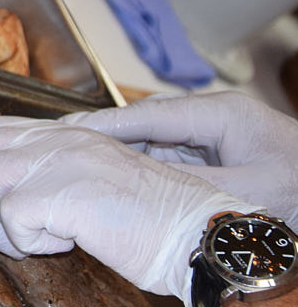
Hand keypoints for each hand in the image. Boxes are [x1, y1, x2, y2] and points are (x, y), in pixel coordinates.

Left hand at [0, 115, 250, 306]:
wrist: (198, 233)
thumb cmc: (152, 219)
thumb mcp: (92, 182)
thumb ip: (51, 175)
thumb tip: (1, 194)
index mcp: (65, 133)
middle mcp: (61, 138)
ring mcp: (64, 161)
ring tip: (21, 242)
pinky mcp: (68, 193)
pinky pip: (15, 216)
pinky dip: (26, 241)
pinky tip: (59, 246)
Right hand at [66, 92, 297, 224]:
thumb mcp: (254, 192)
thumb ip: (196, 187)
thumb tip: (140, 189)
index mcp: (220, 114)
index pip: (148, 114)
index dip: (103, 124)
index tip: (63, 131)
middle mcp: (209, 117)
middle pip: (141, 122)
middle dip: (99, 134)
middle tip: (52, 144)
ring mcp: (208, 135)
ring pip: (147, 139)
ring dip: (113, 150)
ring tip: (69, 159)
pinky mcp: (209, 154)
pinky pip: (161, 156)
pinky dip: (133, 165)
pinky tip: (107, 176)